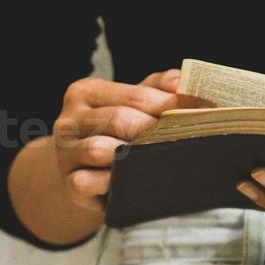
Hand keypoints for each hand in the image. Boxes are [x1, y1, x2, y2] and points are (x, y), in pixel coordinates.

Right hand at [50, 69, 203, 213]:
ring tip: (157, 160)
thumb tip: (179, 81)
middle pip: (118, 119)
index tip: (199, 114)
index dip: (169, 105)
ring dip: (130, 156)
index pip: (134, 95)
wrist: (82, 174)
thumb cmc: (115, 134)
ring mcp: (65, 153)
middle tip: (183, 140)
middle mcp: (69, 119)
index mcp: (85, 92)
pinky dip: (111, 182)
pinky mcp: (69, 183)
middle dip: (153, 131)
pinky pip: (87, 182)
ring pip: (98, 149)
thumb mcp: (131, 106)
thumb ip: (155, 89)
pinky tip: (131, 183)